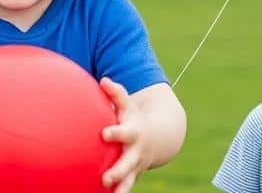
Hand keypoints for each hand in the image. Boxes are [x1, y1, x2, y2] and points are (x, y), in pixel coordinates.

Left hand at [101, 77, 155, 192]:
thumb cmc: (134, 118)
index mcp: (133, 133)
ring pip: (127, 181)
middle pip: (127, 163)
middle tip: (106, 178)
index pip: (123, 132)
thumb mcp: (129, 105)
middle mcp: (135, 152)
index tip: (104, 134)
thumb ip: (116, 94)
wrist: (158, 137)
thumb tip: (103, 80)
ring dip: (120, 189)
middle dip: (117, 171)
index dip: (115, 133)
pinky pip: (124, 188)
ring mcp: (134, 166)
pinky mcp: (131, 177)